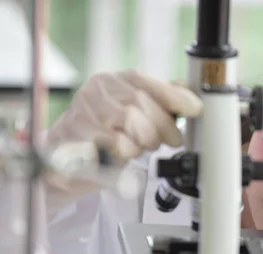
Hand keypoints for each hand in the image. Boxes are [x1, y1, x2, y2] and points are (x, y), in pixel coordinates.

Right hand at [44, 71, 202, 211]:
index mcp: (114, 81)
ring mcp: (85, 111)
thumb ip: (159, 102)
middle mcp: (97, 91)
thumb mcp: (134, 114)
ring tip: (144, 146)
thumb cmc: (106, 136)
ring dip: (146, 139)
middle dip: (164, 126)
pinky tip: (126, 153)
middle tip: (171, 140)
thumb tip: (189, 92)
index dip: (175, 95)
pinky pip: (115, 143)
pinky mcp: (78, 136)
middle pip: (142, 103)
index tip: (196, 109)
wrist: (66, 162)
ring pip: (131, 120)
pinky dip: (129, 152)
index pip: (146, 81)